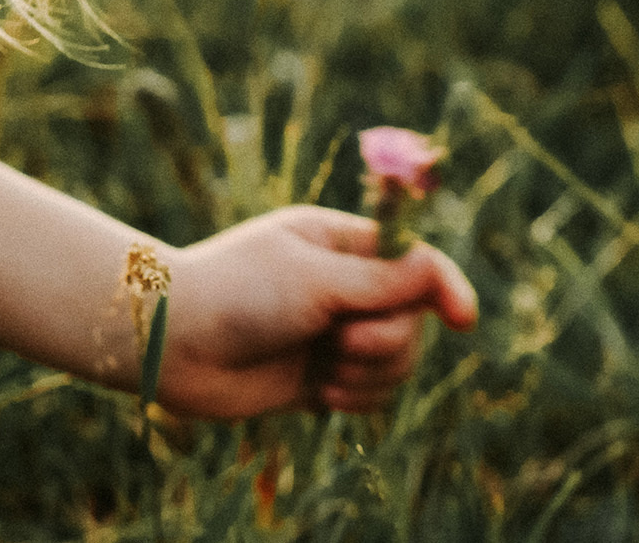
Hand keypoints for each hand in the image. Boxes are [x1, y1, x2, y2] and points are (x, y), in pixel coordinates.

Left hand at [156, 205, 476, 418]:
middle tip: (342, 339)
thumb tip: (441, 274)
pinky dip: (352, 396)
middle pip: (410, 319)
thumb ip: (383, 280)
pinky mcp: (319, 376)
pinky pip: (369, 392)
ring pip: (395, 360)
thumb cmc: (238, 294)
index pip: (413, 261)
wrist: (175, 344)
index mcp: (337, 242)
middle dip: (387, 338)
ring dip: (368, 371)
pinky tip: (316, 392)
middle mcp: (338, 285)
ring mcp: (329, 332)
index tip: (463, 318)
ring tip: (323, 366)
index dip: (444, 288)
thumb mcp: (317, 278)